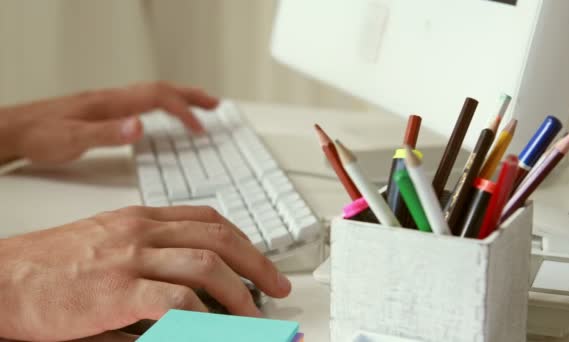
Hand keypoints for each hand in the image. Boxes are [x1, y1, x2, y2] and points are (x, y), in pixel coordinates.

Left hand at [0, 82, 218, 163]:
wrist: (15, 129)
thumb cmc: (40, 135)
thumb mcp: (72, 140)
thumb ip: (107, 134)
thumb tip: (140, 127)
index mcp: (111, 104)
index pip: (157, 98)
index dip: (183, 110)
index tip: (201, 127)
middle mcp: (113, 99)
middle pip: (161, 89)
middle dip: (191, 96)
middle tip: (215, 104)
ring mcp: (110, 103)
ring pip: (153, 93)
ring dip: (180, 97)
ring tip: (200, 105)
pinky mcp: (105, 110)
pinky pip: (143, 101)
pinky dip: (163, 104)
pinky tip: (163, 114)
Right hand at [0, 206, 290, 341]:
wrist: (1, 277)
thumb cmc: (48, 265)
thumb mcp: (106, 242)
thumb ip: (149, 253)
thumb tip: (190, 282)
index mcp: (140, 218)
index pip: (207, 219)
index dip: (242, 240)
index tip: (261, 261)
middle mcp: (141, 230)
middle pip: (218, 237)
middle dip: (257, 262)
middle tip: (278, 285)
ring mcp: (130, 257)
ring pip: (206, 265)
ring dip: (240, 292)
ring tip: (256, 314)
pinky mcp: (116, 289)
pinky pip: (176, 299)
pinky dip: (203, 315)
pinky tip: (214, 328)